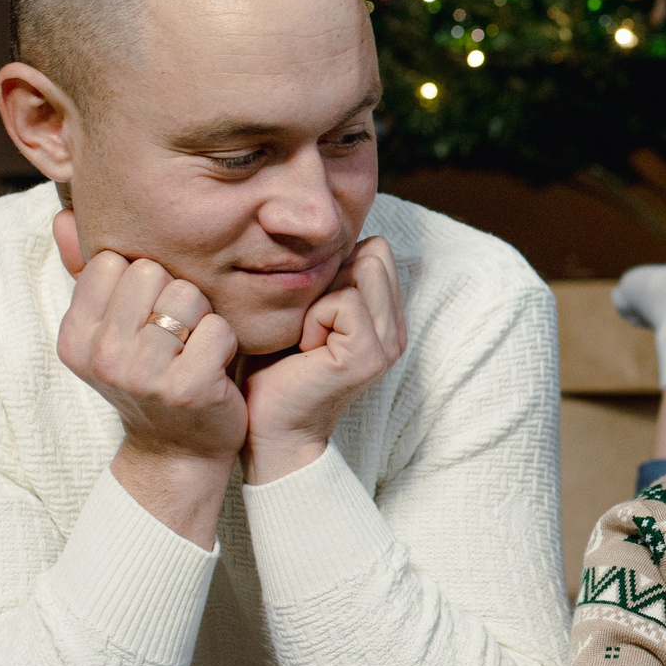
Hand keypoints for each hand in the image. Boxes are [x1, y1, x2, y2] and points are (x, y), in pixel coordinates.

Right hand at [52, 210, 243, 546]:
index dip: (143, 279)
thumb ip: (88, 273)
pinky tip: (214, 367)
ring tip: (194, 348)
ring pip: (187, 295)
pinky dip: (226, 342)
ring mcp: (141, 376)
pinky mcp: (186, 389)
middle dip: (175, 294)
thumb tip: (62, 215)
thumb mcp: (111, 330)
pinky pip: (218, 329)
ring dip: (203, 317)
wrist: (177, 452)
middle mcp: (100, 356)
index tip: (148, 315)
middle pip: (151, 271)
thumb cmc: (151, 377)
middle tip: (176, 333)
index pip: (112, 261)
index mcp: (75, 336)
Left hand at [240, 236, 407, 483]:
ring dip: (321, 298)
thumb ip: (325, 279)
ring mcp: (389, 343)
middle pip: (374, 252)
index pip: (376, 249)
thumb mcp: (304, 311)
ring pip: (362, 269)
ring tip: (306, 337)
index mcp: (385, 317)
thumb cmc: (274, 369)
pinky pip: (343, 302)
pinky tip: (305, 349)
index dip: (336, 264)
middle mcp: (395, 328)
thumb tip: (318, 237)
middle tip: (308, 323)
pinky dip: (314, 319)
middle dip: (331, 277)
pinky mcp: (369, 355)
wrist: (270, 428)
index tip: (311, 308)